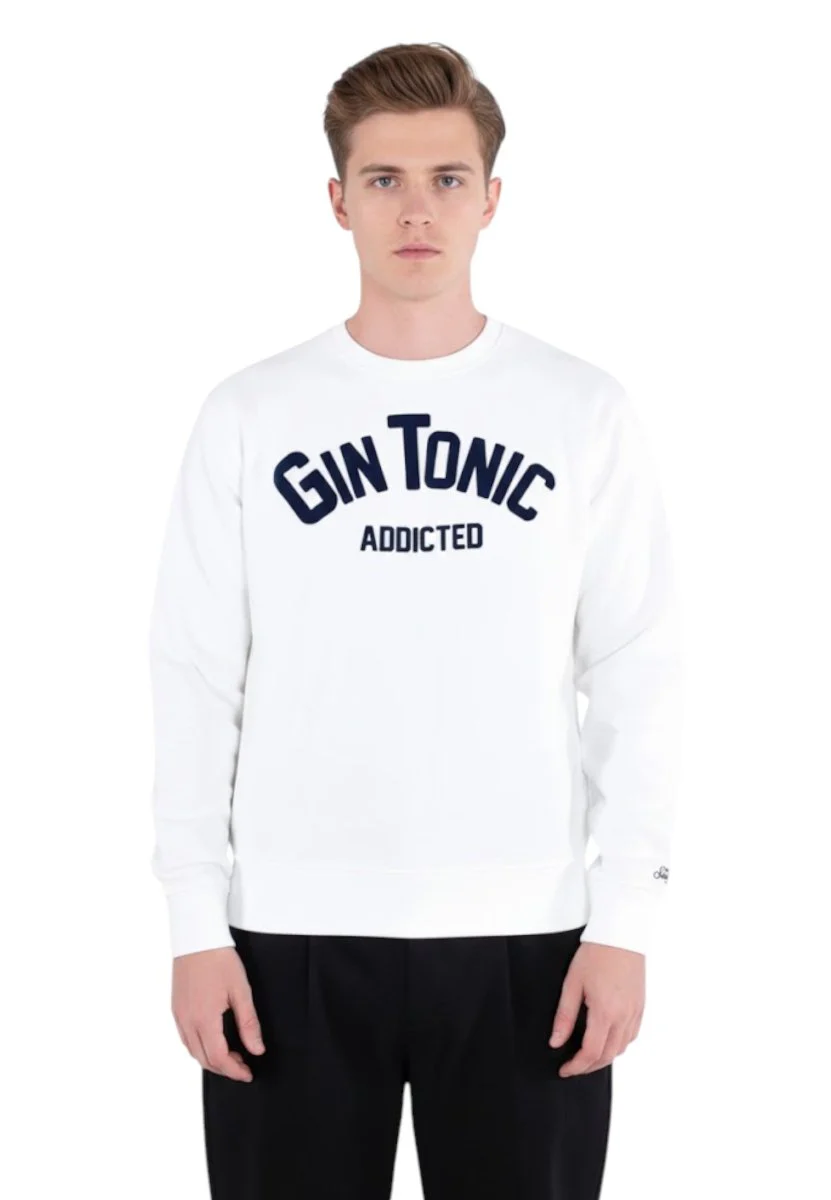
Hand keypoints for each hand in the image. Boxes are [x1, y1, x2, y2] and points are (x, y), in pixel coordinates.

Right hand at [171, 946, 265, 1081]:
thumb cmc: (219, 960)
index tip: (248, 1074)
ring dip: (211, 1059)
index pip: (219, 1058)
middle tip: (243, 1066)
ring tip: (231, 1055)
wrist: (197, 937)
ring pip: (192, 1050)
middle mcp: (187, 1021)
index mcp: (204, 1019)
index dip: (235, 1070)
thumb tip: (257, 1049)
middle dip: (224, 1068)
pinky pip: (185, 1037)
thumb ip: (249, 1023)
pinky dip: (199, 1046)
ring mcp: (178, 1015)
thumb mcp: (241, 991)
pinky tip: (212, 1040)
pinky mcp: (175, 1008)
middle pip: (204, 1059)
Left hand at [549, 940, 644, 1076]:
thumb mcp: (572, 982)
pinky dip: (619, 1045)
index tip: (565, 1070)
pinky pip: (631, 1035)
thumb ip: (564, 1016)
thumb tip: (556, 1041)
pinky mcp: (640, 1006)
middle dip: (589, 1066)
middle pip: (607, 1055)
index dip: (576, 1066)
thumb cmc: (596, 953)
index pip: (590, 1052)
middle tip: (573, 1066)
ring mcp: (635, 1012)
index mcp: (605, 1012)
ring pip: (621, 1048)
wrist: (621, 934)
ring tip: (588, 1056)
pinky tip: (608, 1040)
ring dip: (604, 1057)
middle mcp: (623, 1016)